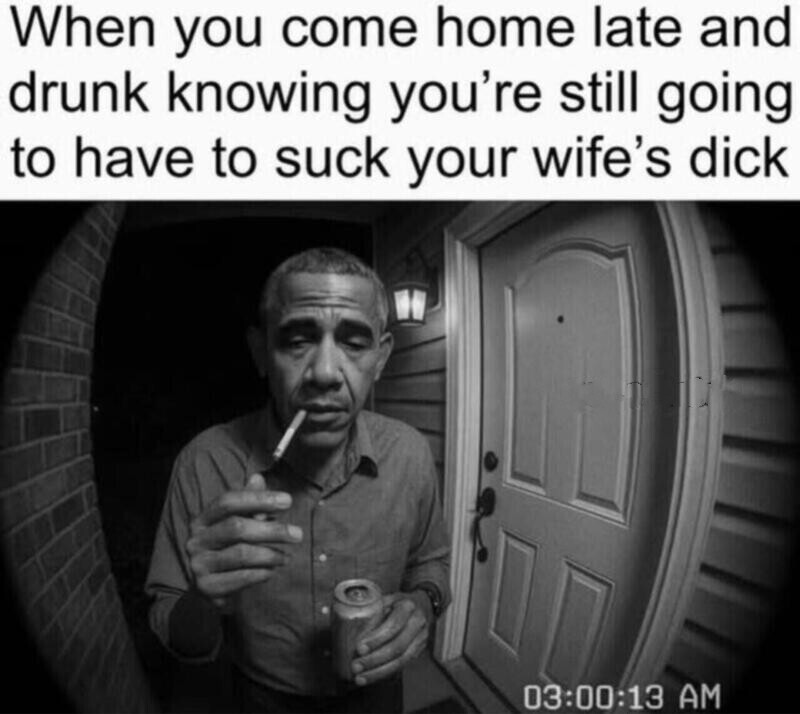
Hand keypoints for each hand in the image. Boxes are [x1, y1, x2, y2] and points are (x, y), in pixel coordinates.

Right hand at [186, 473, 301, 606]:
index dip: (259, 499)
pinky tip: (273, 571)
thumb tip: (258, 477)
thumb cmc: (227, 549)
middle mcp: (196, 540)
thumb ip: (247, 503)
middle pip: (237, 527)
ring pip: (241, 554)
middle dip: (272, 530)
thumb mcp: (236, 523)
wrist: (207, 588)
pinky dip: (261, 573)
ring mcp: (198, 564)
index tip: (288, 501)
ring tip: (287, 557)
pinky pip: (241, 578)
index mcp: (203, 519)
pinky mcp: (207, 587)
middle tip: (298, 534)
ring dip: (270, 554)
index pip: (228, 501)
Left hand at [350, 592, 430, 685]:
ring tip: (360, 677)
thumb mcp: (387, 599)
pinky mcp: (419, 651)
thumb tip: (353, 630)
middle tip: (356, 666)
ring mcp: (421, 639)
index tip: (359, 648)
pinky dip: (385, 673)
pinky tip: (371, 676)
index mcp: (408, 606)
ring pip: (401, 660)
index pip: (393, 625)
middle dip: (374, 659)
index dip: (376, 638)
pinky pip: (402, 665)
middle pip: (397, 646)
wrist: (423, 605)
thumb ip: (374, 611)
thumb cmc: (399, 602)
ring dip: (379, 672)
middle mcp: (417, 623)